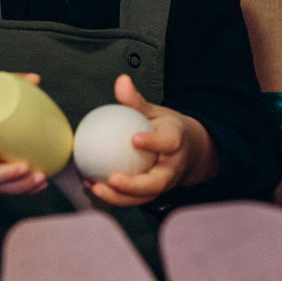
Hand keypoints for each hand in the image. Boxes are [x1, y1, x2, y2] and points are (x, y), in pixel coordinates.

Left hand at [87, 75, 216, 208]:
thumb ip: (136, 101)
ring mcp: (165, 184)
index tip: (135, 139)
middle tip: (113, 179)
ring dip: (120, 197)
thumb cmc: (168, 129)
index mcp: (177, 142)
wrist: (189, 151)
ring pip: (145, 196)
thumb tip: (121, 81)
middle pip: (157, 181)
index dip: (153, 142)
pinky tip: (91, 186)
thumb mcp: (156, 112)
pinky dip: (113, 197)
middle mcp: (173, 167)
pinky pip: (134, 199)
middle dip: (136, 185)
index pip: (168, 142)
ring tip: (95, 187)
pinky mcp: (154, 194)